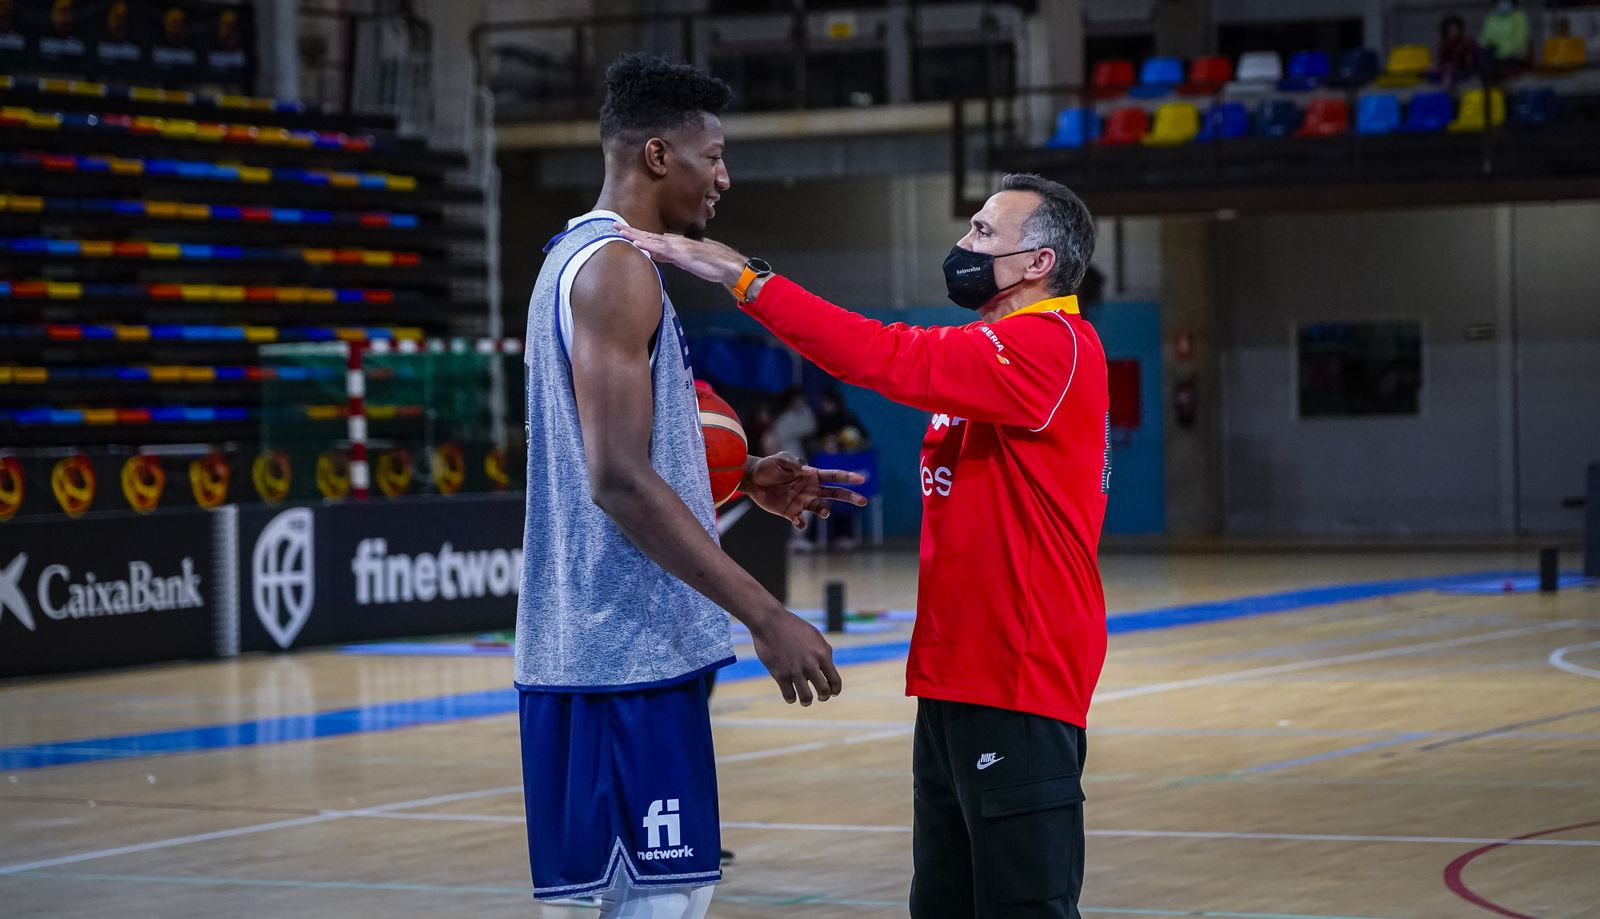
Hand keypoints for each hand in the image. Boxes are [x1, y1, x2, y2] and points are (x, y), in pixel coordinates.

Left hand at [613, 224, 746, 285]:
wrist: (725, 264)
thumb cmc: (710, 263)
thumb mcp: (685, 260)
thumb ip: (671, 256)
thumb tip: (656, 255)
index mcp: (674, 244)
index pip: (651, 238)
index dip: (637, 235)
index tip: (624, 232)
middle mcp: (673, 242)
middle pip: (647, 235)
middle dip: (630, 231)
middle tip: (614, 225)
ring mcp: (676, 246)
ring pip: (650, 239)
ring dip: (634, 235)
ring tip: (619, 231)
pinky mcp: (679, 253)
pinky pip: (659, 249)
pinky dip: (647, 245)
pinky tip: (635, 243)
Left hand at [742, 453, 867, 528]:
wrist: (752, 479)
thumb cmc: (768, 466)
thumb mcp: (780, 459)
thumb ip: (793, 463)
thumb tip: (805, 469)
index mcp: (812, 475)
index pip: (834, 476)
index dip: (848, 477)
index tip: (861, 479)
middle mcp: (811, 489)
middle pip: (835, 494)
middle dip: (850, 497)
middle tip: (864, 501)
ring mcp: (802, 502)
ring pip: (820, 509)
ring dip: (824, 511)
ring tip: (825, 512)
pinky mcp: (791, 513)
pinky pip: (800, 521)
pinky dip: (801, 524)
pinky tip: (799, 522)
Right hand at [748, 607, 841, 705]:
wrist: (770, 621)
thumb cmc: (793, 626)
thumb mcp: (815, 635)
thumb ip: (824, 651)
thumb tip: (828, 666)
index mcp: (822, 654)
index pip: (835, 680)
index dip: (835, 690)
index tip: (833, 693)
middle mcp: (810, 664)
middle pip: (823, 691)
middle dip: (823, 697)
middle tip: (820, 697)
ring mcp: (794, 670)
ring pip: (806, 698)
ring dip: (807, 701)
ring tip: (805, 700)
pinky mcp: (779, 674)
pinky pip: (789, 695)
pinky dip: (791, 699)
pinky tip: (790, 696)